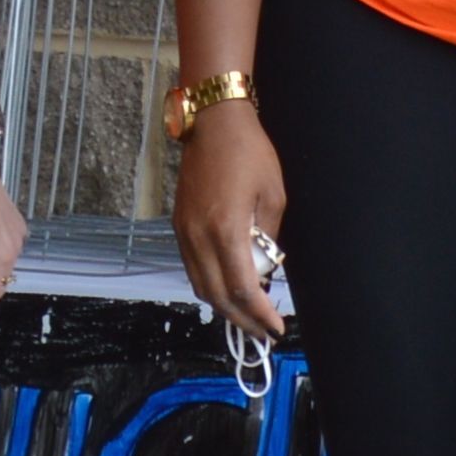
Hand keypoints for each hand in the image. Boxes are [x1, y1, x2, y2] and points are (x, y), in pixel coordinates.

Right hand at [172, 96, 289, 337]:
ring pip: (201, 286)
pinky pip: (192, 268)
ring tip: (248, 316)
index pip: (243, 288)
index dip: (260, 313)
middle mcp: (199, 236)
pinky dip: (211, 286)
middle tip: (263, 332)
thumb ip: (268, 237)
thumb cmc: (248, 152)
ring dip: (224, 307)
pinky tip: (228, 289)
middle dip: (242, 320)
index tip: (276, 327)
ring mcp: (185, 232)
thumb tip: (266, 266)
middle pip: (218, 297)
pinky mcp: (180, 226)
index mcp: (226, 229)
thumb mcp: (274, 196)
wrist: (213, 123)